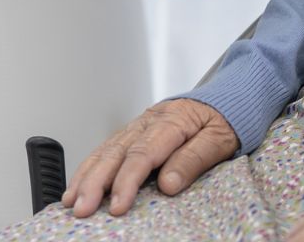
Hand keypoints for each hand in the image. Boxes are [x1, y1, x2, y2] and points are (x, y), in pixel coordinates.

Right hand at [60, 98, 238, 217]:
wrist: (232, 93)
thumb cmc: (227, 117)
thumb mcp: (221, 139)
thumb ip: (194, 159)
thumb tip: (167, 183)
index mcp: (173, 120)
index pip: (144, 153)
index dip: (127, 181)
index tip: (117, 206)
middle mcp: (152, 120)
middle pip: (118, 151)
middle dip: (96, 181)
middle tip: (81, 209)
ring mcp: (142, 123)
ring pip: (108, 148)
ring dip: (87, 175)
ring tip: (72, 201)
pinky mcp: (137, 129)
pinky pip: (110, 146)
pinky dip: (92, 164)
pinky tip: (79, 182)